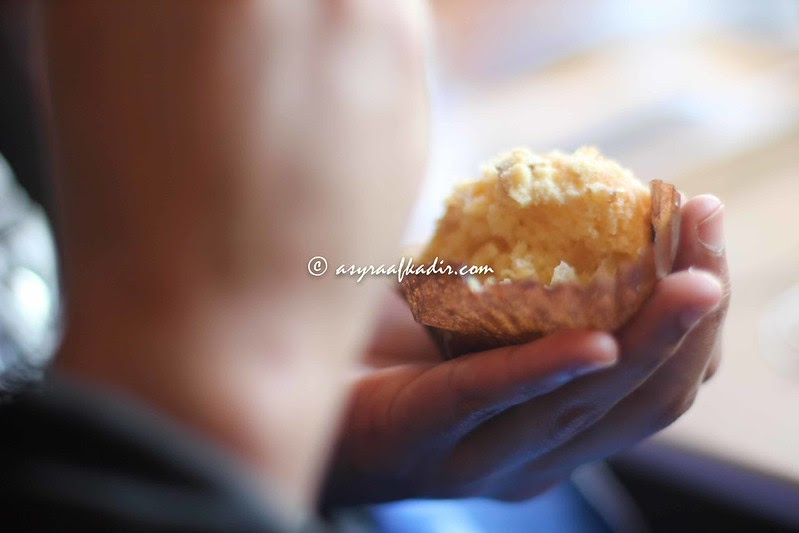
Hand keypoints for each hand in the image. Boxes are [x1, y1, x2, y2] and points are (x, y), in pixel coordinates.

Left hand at [323, 194, 728, 504]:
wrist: (275, 392)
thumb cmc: (377, 348)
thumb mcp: (465, 310)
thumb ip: (515, 276)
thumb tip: (551, 192)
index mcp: (554, 427)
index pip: (654, 387)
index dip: (698, 321)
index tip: (706, 231)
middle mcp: (535, 454)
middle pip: (638, 396)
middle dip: (691, 317)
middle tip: (709, 230)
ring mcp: (483, 456)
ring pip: (584, 405)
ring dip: (646, 339)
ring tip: (687, 279)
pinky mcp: (422, 438)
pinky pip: (491, 400)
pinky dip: (546, 372)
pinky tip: (593, 342)